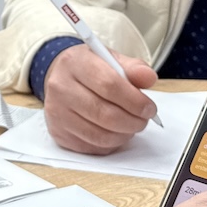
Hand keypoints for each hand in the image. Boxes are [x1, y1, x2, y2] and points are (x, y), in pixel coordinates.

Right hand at [42, 44, 158, 153]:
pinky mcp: (58, 133)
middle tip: (144, 120)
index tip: (149, 108)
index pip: (109, 85)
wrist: (59, 77)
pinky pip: (92, 147)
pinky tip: (115, 133)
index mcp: (75, 63)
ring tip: (131, 126)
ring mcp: (57, 113)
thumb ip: (132, 67)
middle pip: (105, 114)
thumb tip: (149, 78)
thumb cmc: (89, 68)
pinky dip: (111, 144)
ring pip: (100, 135)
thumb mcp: (110, 59)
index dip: (135, 100)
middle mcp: (61, 87)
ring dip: (124, 135)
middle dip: (133, 121)